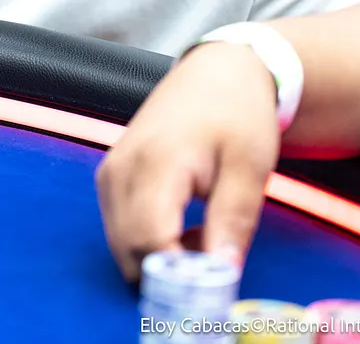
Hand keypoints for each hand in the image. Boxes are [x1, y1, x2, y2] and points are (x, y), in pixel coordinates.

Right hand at [94, 43, 281, 281]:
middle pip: (129, 249)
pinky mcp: (110, 177)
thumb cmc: (237, 114)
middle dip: (169, 273)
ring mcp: (110, 173)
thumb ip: (233, 223)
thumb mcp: (249, 169)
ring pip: (121, 244)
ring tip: (203, 237)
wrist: (217, 72)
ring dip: (159, 259)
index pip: (150, 240)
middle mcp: (121, 169)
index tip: (213, 286)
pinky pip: (119, 227)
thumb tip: (221, 275)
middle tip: (214, 262)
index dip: (178, 276)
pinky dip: (148, 242)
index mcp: (157, 162)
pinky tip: (182, 226)